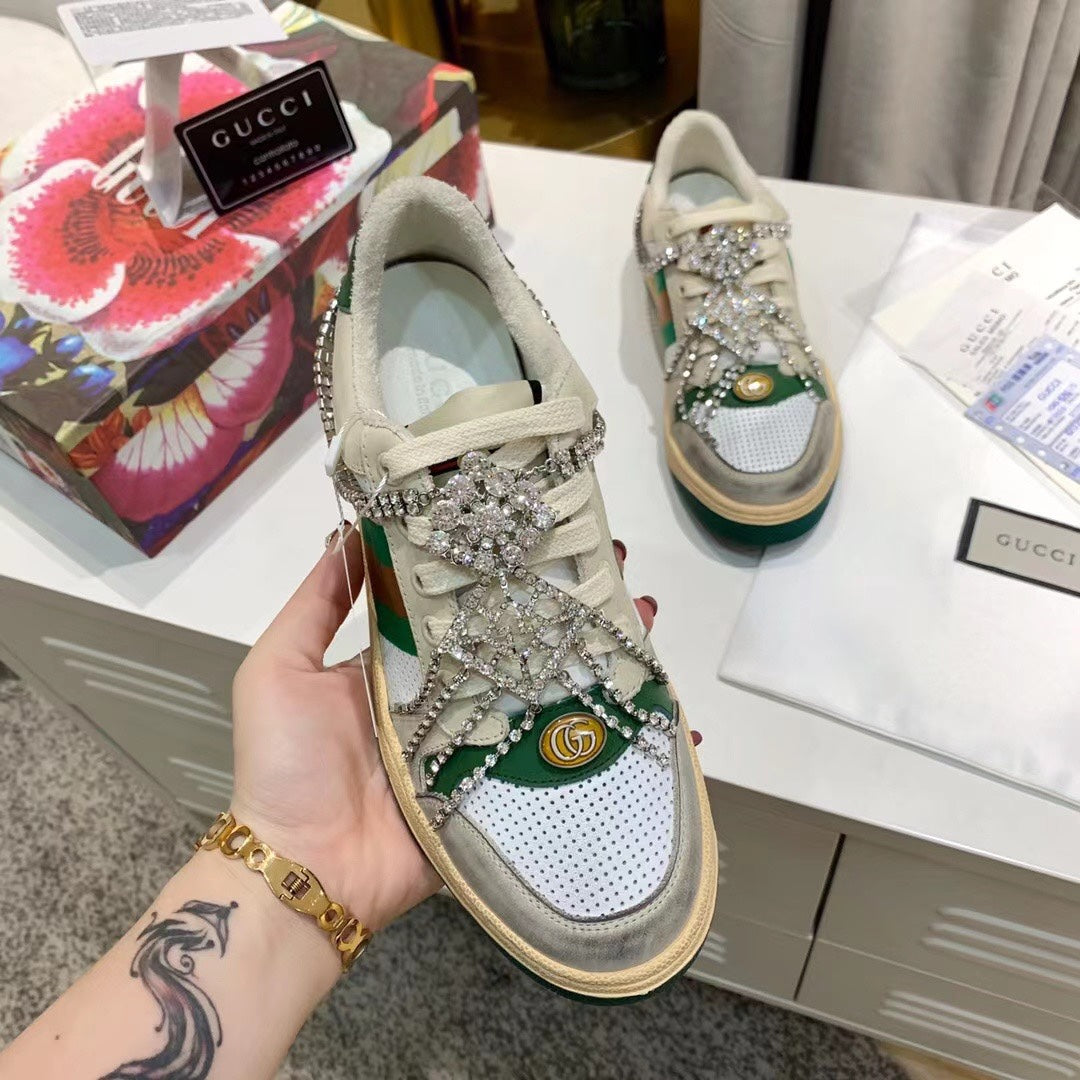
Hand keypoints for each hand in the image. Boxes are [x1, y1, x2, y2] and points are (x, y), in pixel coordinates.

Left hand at [228, 527, 669, 932]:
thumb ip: (315, 605)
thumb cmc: (285, 764)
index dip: (493, 564)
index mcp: (399, 660)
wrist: (307, 872)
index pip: (454, 599)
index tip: (535, 524)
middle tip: (615, 563)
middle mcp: (445, 691)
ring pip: (541, 683)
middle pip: (511, 635)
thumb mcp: (279, 670)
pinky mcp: (499, 780)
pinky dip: (597, 725)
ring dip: (591, 649)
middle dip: (560, 599)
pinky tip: (647, 696)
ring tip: (644, 613)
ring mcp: (478, 736)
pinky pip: (549, 747)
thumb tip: (350, 530)